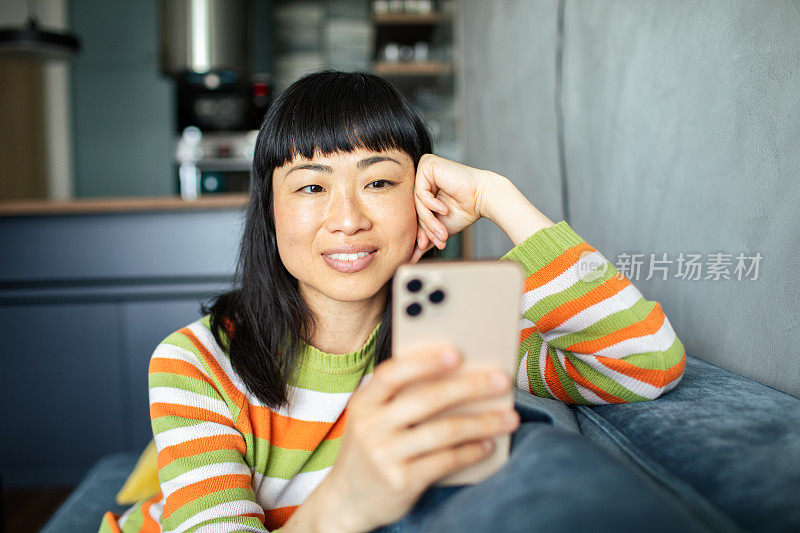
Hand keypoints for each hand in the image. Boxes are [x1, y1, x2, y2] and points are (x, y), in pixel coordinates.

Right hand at [323, 345, 519, 531]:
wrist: (346, 500)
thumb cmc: (372, 448)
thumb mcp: (373, 418)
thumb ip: (400, 398)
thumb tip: (458, 375)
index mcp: (364, 402)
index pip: (393, 374)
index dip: (425, 362)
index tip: (457, 353)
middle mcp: (370, 426)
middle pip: (427, 399)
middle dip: (470, 387)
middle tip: (500, 381)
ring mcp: (384, 455)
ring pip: (443, 431)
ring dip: (482, 423)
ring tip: (509, 419)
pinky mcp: (400, 481)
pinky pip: (445, 461)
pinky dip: (471, 452)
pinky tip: (487, 445)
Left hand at [409, 154, 500, 262]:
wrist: (484, 198)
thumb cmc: (465, 210)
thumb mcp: (440, 227)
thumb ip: (425, 237)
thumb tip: (410, 257)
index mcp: (423, 189)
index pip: (414, 212)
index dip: (420, 231)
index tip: (425, 246)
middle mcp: (422, 178)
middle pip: (415, 208)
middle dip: (426, 228)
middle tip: (439, 240)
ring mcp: (424, 169)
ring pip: (417, 202)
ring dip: (430, 221)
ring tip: (443, 232)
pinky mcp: (428, 165)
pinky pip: (421, 191)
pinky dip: (432, 205)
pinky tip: (444, 210)